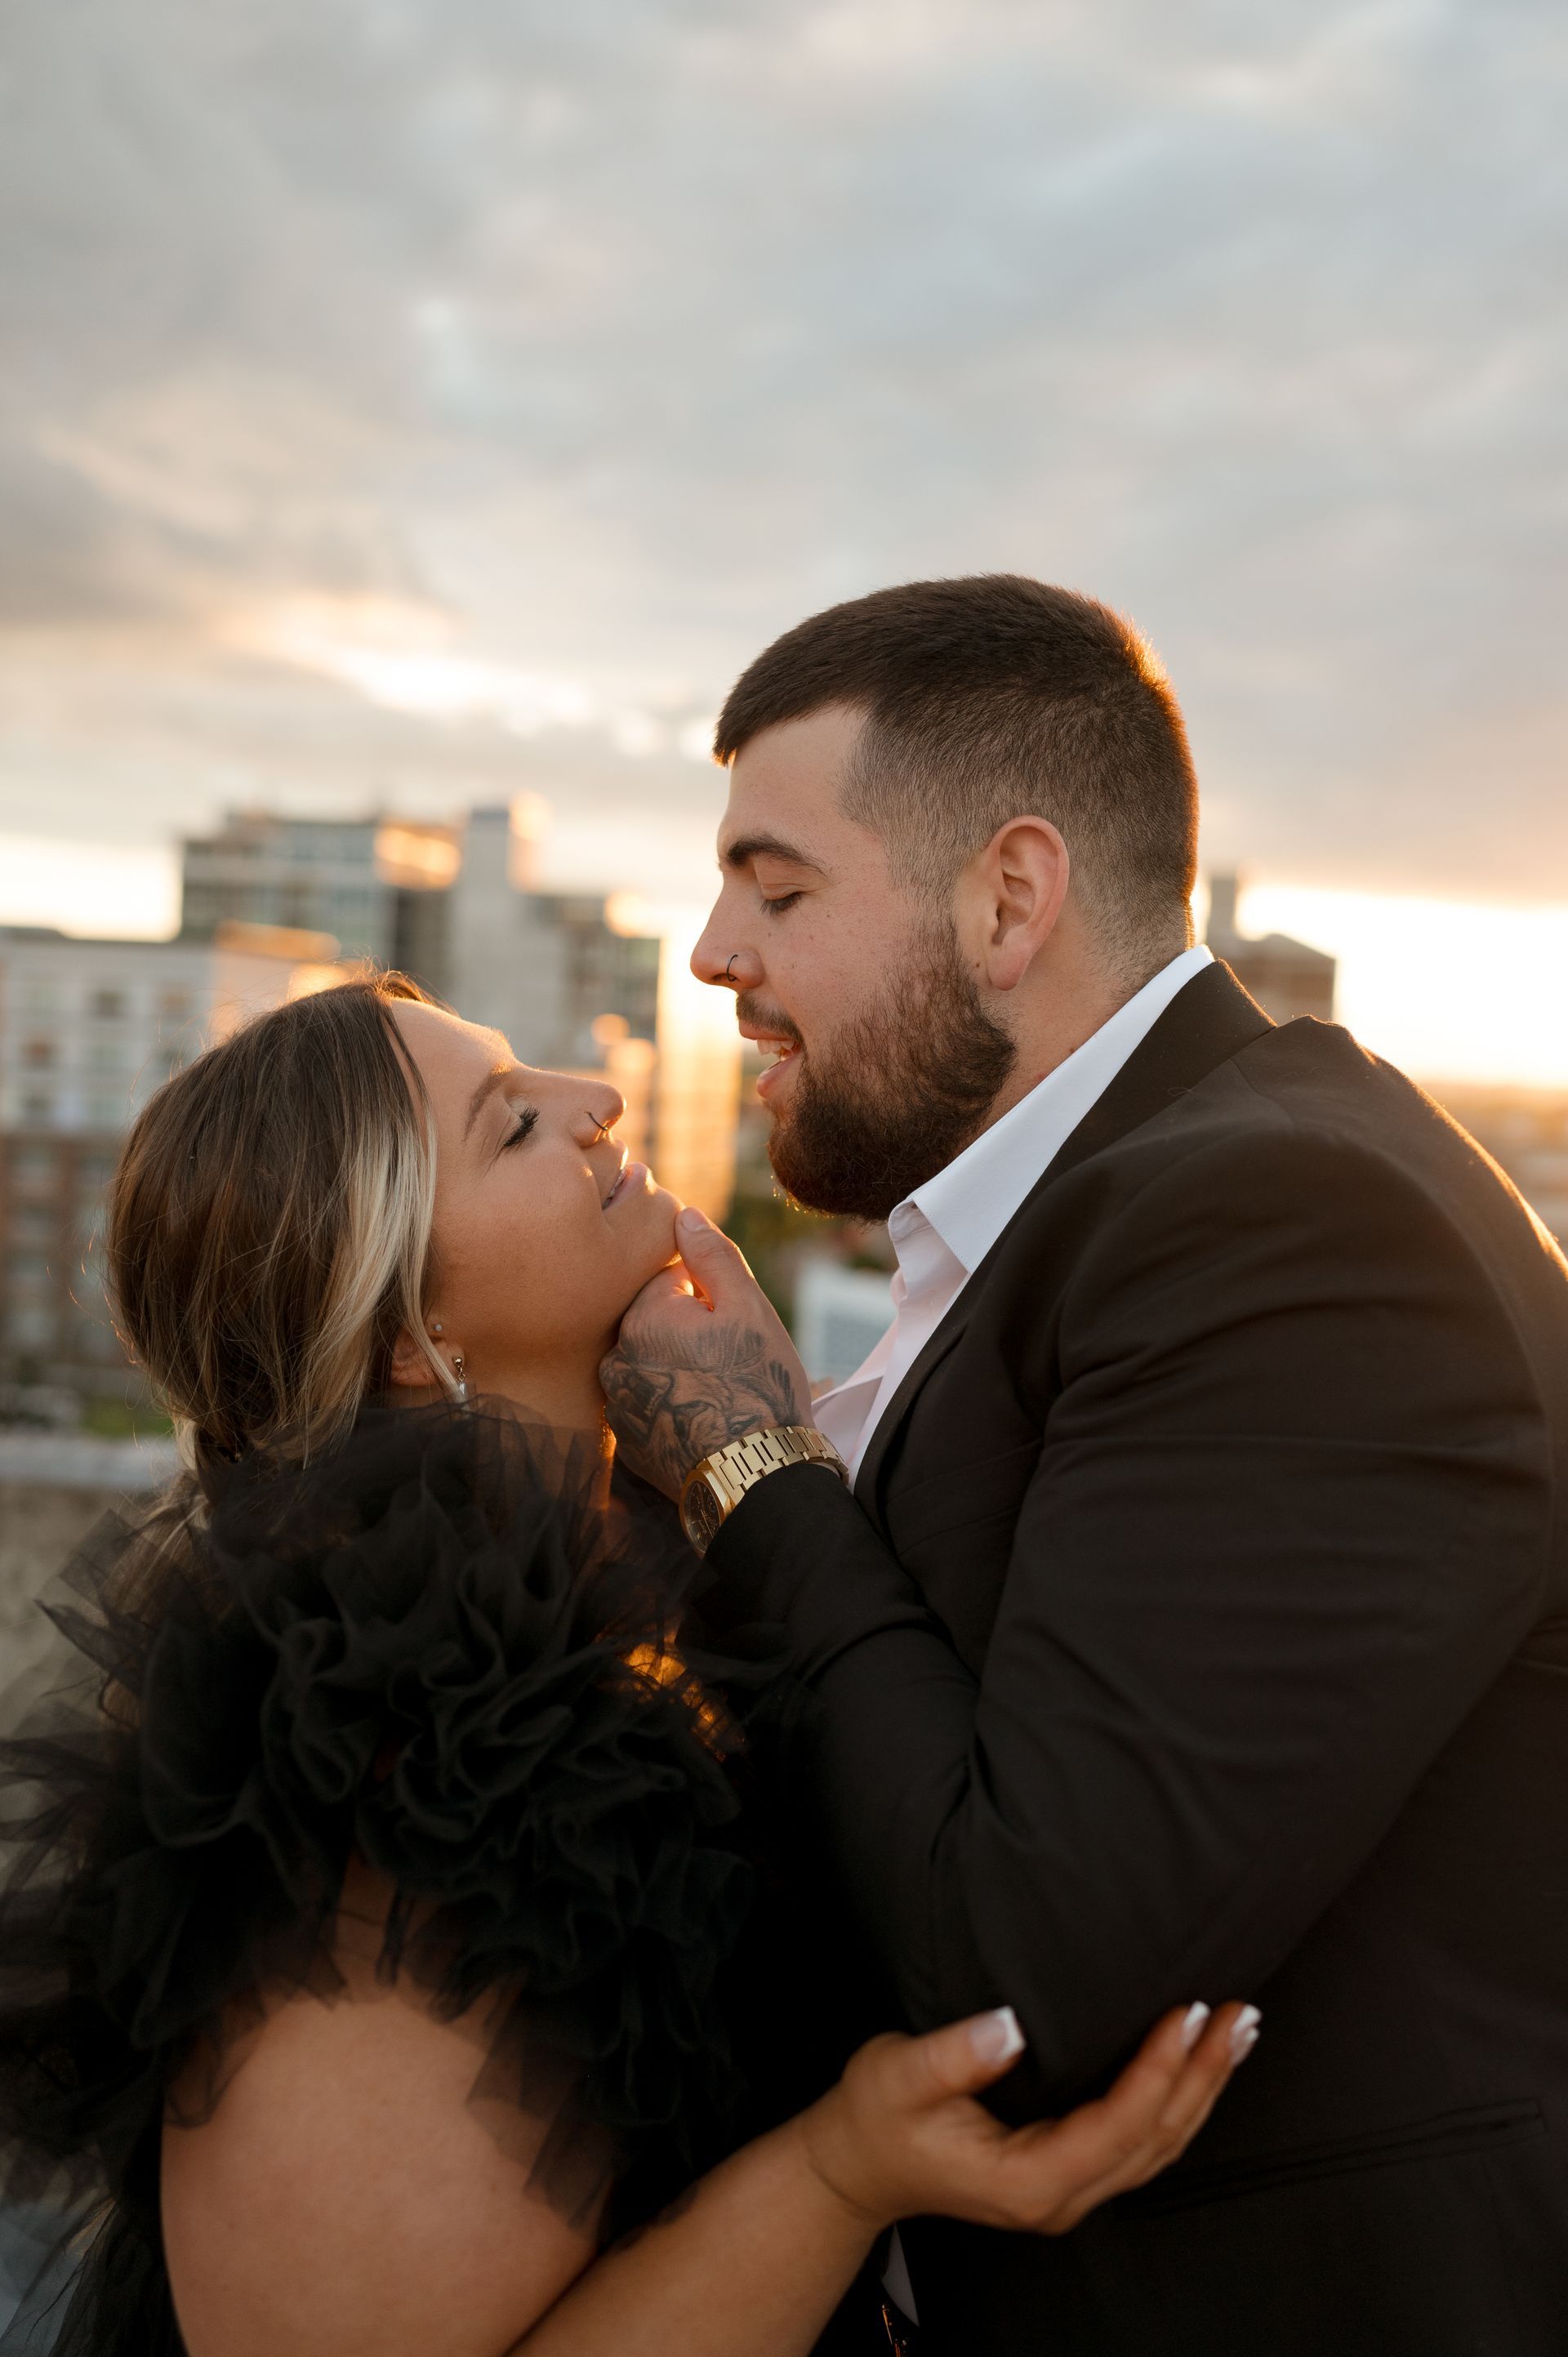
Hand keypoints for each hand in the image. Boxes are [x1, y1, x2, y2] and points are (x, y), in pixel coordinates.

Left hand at [600, 1207, 813, 1499]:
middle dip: (686, 1333)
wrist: (756, 1476)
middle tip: (729, 1362)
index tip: (730, 1325)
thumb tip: (683, 1214)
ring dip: (674, 1369)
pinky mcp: (626, 1442)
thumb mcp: (748, 1309)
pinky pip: (645, 1406)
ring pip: (647, 1364)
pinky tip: (702, 1421)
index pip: (668, 1280)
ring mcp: (617, 1404)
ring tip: (718, 1394)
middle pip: (653, 1323)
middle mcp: (616, 1357)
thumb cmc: (760, 1386)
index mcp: (643, 1316)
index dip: (707, 1298)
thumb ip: (712, 1255)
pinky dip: (668, 1407)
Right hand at [798, 2000, 1256, 2236]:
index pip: (1117, 2125)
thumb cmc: (877, 2117)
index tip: (1188, 2013)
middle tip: (1241, 2016)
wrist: (859, 2165)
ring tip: (1238, 2034)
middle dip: (1203, 2075)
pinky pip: (1142, 2144)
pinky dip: (1178, 2102)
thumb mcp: (898, 2075)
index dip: (1159, 2069)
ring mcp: (1068, 2192)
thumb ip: (953, 2055)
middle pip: (1155, 2139)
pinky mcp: (1069, 2175)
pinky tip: (1195, 2068)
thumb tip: (1010, 2026)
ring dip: (1201, 2088)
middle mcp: (1060, 2196)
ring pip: (1158, 2147)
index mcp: (1027, 2179)